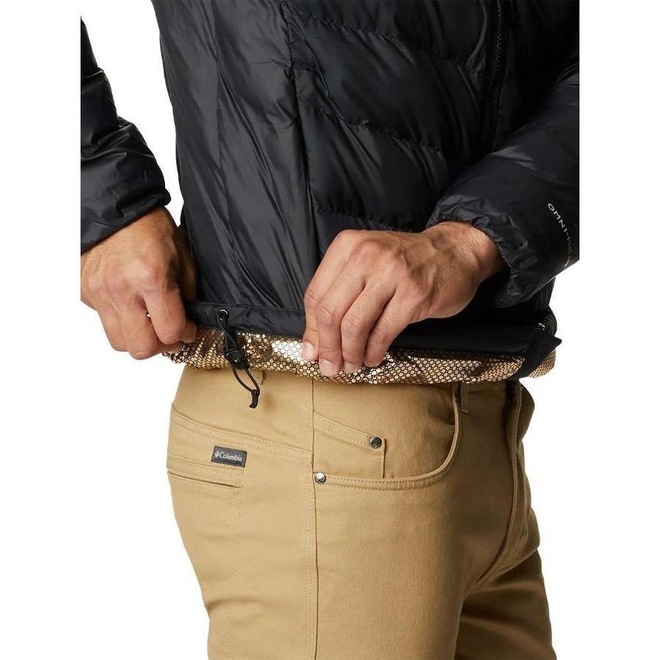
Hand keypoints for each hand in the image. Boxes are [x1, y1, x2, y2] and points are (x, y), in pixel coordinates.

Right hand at [80, 207, 197, 358]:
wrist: (116, 207)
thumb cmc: (151, 227)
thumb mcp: (183, 258)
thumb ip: (187, 295)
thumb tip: (189, 323)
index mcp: (151, 277)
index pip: (170, 332)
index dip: (185, 335)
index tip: (189, 329)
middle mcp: (121, 289)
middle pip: (141, 348)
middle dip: (160, 346)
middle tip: (170, 334)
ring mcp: (99, 293)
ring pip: (119, 342)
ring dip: (139, 338)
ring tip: (151, 323)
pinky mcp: (85, 293)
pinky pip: (105, 322)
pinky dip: (122, 320)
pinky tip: (133, 303)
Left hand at [301, 221, 505, 376]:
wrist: (455, 251)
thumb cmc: (406, 262)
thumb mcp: (366, 265)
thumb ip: (338, 296)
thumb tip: (314, 344)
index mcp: (347, 246)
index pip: (315, 295)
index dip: (311, 330)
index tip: (312, 352)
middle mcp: (366, 256)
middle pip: (330, 312)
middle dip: (327, 347)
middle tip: (330, 366)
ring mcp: (391, 274)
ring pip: (354, 324)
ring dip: (349, 353)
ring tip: (351, 365)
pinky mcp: (414, 294)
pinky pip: (383, 332)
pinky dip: (373, 351)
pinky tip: (373, 358)